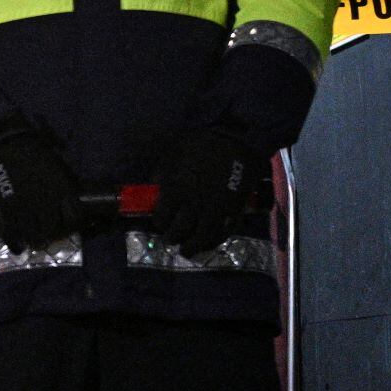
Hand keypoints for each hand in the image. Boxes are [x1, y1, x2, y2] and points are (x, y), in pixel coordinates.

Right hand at [0, 131, 80, 247]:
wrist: (0, 144)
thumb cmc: (28, 150)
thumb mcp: (53, 165)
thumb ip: (60, 185)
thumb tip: (63, 204)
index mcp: (61, 188)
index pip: (75, 217)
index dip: (71, 225)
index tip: (66, 226)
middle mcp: (47, 202)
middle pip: (54, 230)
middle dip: (51, 235)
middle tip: (46, 235)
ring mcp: (25, 208)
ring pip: (35, 237)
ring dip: (35, 241)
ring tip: (32, 241)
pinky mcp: (5, 211)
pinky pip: (12, 236)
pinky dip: (15, 245)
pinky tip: (17, 246)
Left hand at [154, 128, 264, 254]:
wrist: (236, 139)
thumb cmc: (201, 144)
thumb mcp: (173, 154)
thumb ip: (162, 173)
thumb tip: (154, 186)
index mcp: (175, 190)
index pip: (162, 218)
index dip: (160, 223)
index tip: (161, 224)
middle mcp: (193, 204)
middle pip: (179, 231)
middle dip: (172, 238)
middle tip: (171, 240)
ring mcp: (215, 208)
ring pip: (201, 237)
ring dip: (192, 248)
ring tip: (187, 251)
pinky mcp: (233, 209)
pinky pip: (223, 232)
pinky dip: (215, 241)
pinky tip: (209, 243)